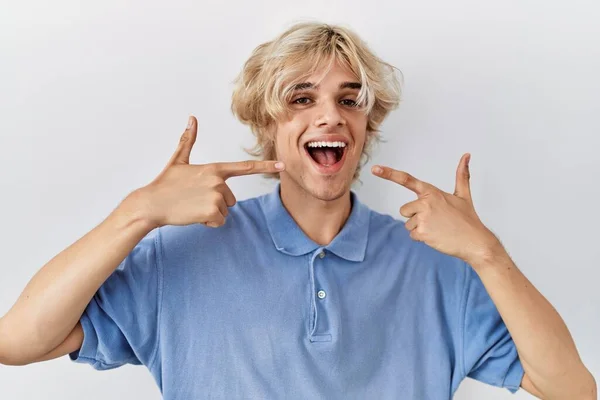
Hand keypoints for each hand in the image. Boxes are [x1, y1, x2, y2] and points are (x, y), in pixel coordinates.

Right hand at [128, 116, 284, 228]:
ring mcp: (216, 196)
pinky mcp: (212, 211)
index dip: (265, 166)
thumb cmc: (165, 184)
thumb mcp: (178, 160)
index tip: (282, 165)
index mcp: (214, 168)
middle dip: (216, 203)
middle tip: (194, 199)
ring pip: (225, 211)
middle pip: (231, 199)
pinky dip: (208, 223)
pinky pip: (219, 222)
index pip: (245, 167)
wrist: (151, 204)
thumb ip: (188, 140)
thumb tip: (191, 118)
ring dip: (211, 213)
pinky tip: (193, 215)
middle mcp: (218, 181)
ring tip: (192, 206)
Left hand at [372, 153, 499, 263]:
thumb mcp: (463, 195)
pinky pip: (412, 235)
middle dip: (416, 216)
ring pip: (408, 224)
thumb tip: (466, 155)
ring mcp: (423, 218)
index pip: (407, 180)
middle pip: (404, 210)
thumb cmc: (468, 219)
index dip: (389, 173)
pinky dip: (422, 238)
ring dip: (420, 228)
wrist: (475, 242)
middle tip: (436, 220)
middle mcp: (425, 202)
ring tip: (438, 229)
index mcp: (432, 192)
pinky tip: (436, 236)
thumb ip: (461, 175)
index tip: (375, 169)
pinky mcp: (422, 232)